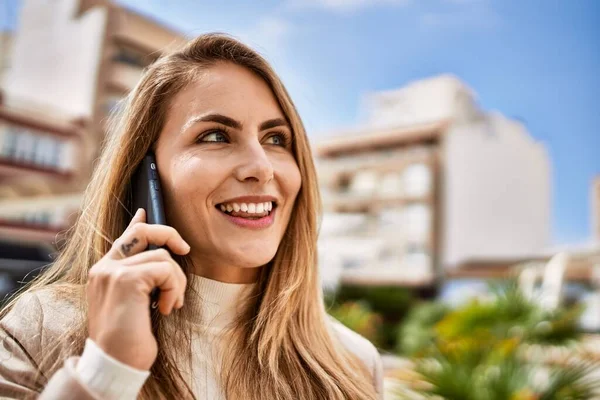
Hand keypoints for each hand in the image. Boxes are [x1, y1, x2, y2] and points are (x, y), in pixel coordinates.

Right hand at [86, 209, 189, 370]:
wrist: (114, 364)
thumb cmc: (128, 339)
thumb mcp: (135, 304)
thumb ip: (142, 278)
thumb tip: (159, 260)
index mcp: (104, 272)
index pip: (124, 239)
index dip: (138, 223)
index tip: (145, 212)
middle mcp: (104, 267)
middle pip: (144, 233)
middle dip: (170, 235)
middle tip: (185, 250)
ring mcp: (112, 271)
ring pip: (164, 257)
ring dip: (177, 282)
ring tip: (171, 304)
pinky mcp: (126, 279)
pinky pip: (167, 270)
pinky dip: (174, 289)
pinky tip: (165, 309)